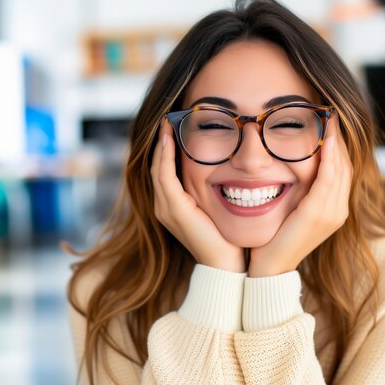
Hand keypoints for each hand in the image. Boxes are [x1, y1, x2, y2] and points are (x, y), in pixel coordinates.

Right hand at [151, 117, 245, 272]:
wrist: (227, 264)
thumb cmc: (228, 238)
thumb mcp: (217, 209)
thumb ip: (213, 192)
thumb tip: (227, 170)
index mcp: (173, 208)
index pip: (165, 172)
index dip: (167, 150)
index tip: (174, 128)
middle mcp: (163, 208)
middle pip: (156, 168)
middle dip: (162, 143)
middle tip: (168, 120)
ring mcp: (166, 209)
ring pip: (157, 169)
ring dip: (162, 144)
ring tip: (167, 124)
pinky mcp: (173, 210)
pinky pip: (164, 176)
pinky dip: (165, 156)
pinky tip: (170, 138)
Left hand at [248, 115, 352, 276]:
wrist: (268, 268)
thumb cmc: (273, 238)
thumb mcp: (291, 210)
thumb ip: (299, 191)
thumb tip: (292, 166)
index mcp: (333, 209)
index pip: (341, 169)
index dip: (337, 144)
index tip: (330, 120)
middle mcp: (338, 210)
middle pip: (345, 165)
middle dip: (339, 137)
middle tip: (332, 111)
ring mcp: (331, 213)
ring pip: (340, 168)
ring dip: (336, 141)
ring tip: (331, 116)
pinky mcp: (317, 214)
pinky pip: (328, 178)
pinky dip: (328, 157)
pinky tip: (326, 138)